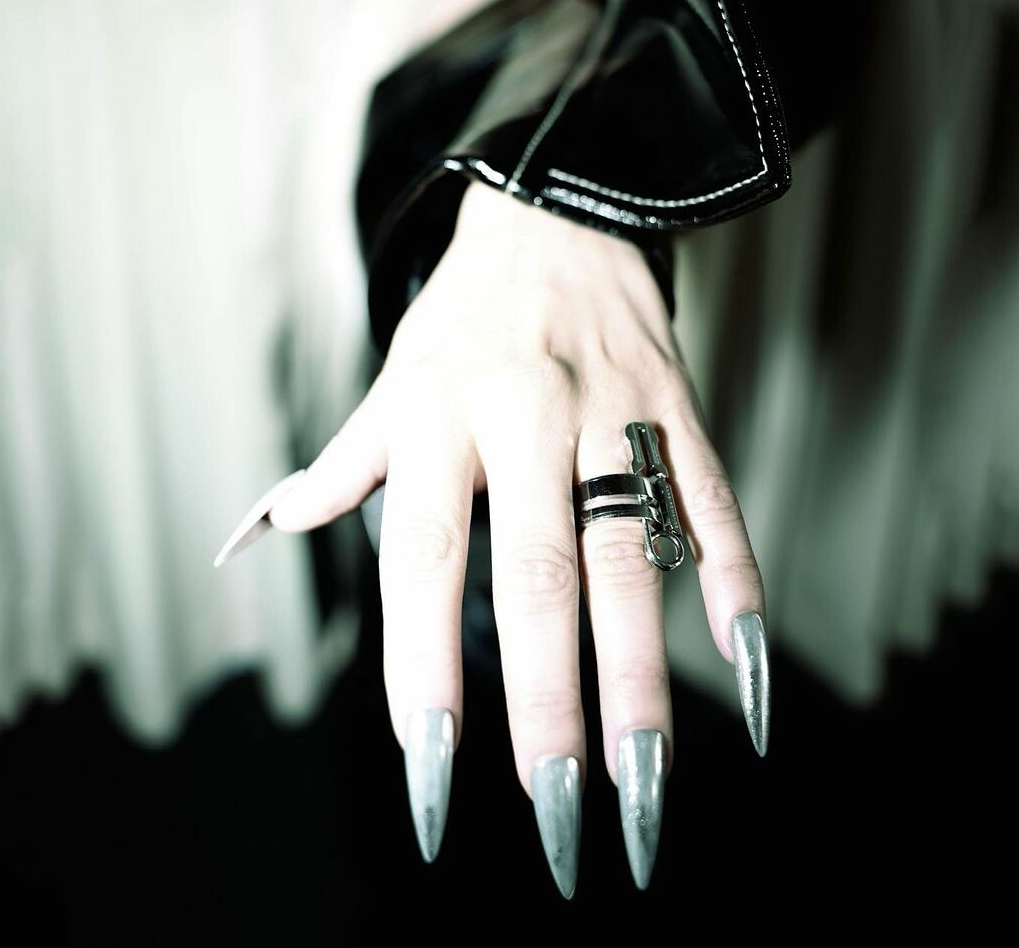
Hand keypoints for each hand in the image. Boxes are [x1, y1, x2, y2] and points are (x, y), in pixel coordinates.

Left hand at [218, 179, 769, 896]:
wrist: (560, 211)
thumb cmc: (469, 312)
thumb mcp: (396, 375)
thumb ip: (345, 461)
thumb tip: (272, 526)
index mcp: (440, 416)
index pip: (423, 560)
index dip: (423, 666)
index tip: (430, 767)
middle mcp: (525, 419)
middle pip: (537, 575)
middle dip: (546, 701)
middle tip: (554, 807)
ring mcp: (612, 414)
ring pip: (631, 555)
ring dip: (640, 674)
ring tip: (642, 776)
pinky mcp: (679, 409)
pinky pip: (714, 504)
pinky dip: (736, 585)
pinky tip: (746, 670)